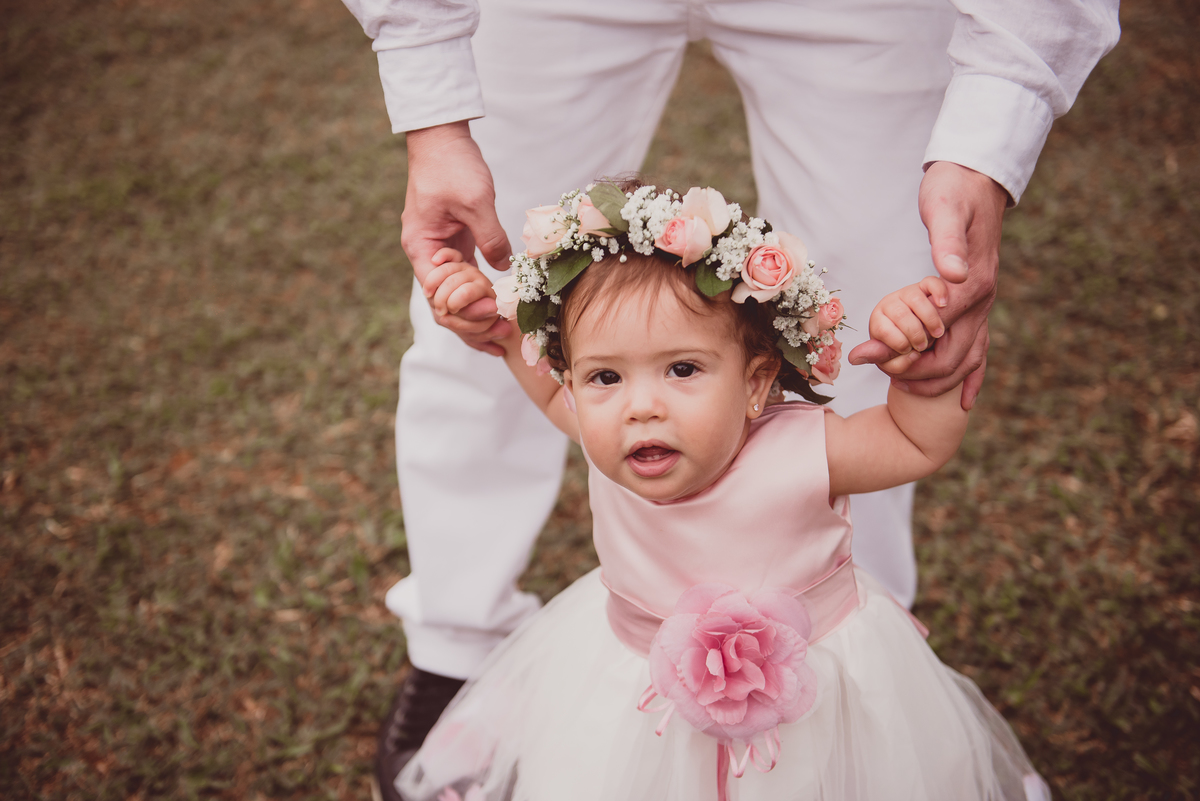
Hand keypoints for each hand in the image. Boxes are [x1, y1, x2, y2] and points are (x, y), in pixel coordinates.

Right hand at [402, 121, 512, 353]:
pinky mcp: (457, 245)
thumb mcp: (475, 200)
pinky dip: (480, 296)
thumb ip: (490, 236)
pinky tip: (500, 312)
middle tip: (501, 334)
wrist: (443, 138)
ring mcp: (442, 252)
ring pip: (456, 297)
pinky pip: (466, 280)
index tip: (491, 313)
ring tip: (502, 336)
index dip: (463, 311)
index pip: (436, 295)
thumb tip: (505, 268)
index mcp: (421, 247)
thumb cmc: (452, 165)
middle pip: (444, 304)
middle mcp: (428, 255)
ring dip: (477, 316)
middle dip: (470, 323)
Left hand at [848, 161, 1007, 409]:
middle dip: (916, 374)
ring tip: (901, 389)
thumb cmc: (953, 191)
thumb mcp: (944, 209)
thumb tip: (950, 275)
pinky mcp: (976, 304)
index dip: (901, 350)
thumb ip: (947, 241)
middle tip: (880, 378)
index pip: (935, 332)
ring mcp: (982, 306)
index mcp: (971, 284)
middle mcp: (981, 301)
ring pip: (967, 361)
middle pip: (951, 358)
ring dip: (937, 381)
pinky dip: (971, 378)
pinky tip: (963, 402)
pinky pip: (980, 350)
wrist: (976, 178)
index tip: (866, 358)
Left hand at [869, 276, 948, 374]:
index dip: (899, 344)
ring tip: (937, 333)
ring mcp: (907, 294)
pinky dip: (939, 293)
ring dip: (930, 320)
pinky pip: (931, 282)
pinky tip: (942, 305)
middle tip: (924, 345)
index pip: (881, 331)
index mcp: (879, 324)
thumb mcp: (904, 362)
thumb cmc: (921, 350)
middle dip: (916, 334)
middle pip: (899, 315)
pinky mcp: (925, 286)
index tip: (912, 352)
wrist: (945, 335)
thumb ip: (887, 363)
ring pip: (915, 299)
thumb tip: (853, 359)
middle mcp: (889, 306)